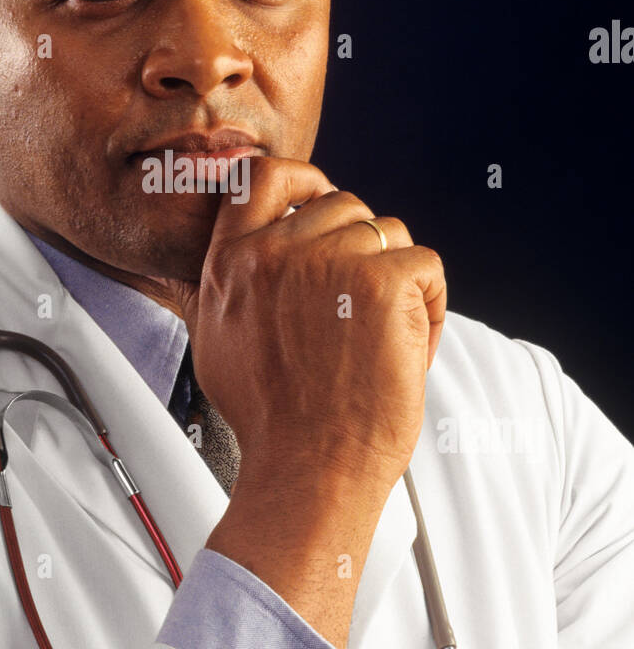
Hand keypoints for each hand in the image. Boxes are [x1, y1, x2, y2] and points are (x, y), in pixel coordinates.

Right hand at [177, 158, 446, 648]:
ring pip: (389, 233)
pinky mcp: (382, 281)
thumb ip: (232, 285)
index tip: (321, 198)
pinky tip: (409, 349)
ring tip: (386, 338)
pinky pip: (425, 265)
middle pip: (342, 204)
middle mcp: (275, 252)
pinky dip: (430, 307)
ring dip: (399, 280)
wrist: (308, 471)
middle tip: (364, 308)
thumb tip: (252, 255)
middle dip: (363, 248)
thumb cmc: (272, 424)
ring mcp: (330, 261)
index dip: (302, 180)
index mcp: (232, 263)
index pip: (260, 177)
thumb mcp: (218, 341)